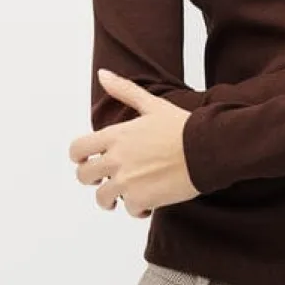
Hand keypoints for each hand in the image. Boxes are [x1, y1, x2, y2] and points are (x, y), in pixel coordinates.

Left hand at [68, 70, 200, 217]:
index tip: (87, 162)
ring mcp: (125, 181)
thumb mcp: (152, 105)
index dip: (79, 158)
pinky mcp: (141, 200)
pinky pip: (129, 210)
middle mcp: (115, 159)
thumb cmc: (182, 126)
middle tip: (108, 181)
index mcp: (115, 135)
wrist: (207, 149)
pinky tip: (150, 204)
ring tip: (129, 197)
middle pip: (83, 176)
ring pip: (103, 198)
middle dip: (93, 180)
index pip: (77, 150)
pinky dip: (139, 210)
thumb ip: (124, 90)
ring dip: (114, 199)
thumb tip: (102, 74)